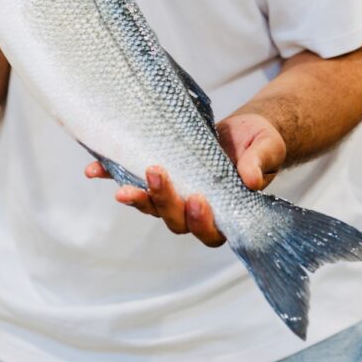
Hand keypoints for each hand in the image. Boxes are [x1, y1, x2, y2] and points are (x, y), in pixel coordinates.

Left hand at [84, 112, 285, 247]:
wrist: (244, 131)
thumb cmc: (260, 145)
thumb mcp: (267, 149)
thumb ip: (260, 164)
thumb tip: (251, 180)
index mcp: (227, 212)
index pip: (211, 230)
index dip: (201, 221)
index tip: (198, 199)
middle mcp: (196, 210)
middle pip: (175, 219)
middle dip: (164, 201)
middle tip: (156, 174)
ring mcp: (176, 195)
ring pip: (153, 206)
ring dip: (136, 197)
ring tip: (121, 187)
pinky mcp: (159, 177)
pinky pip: (134, 181)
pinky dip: (113, 176)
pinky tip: (94, 170)